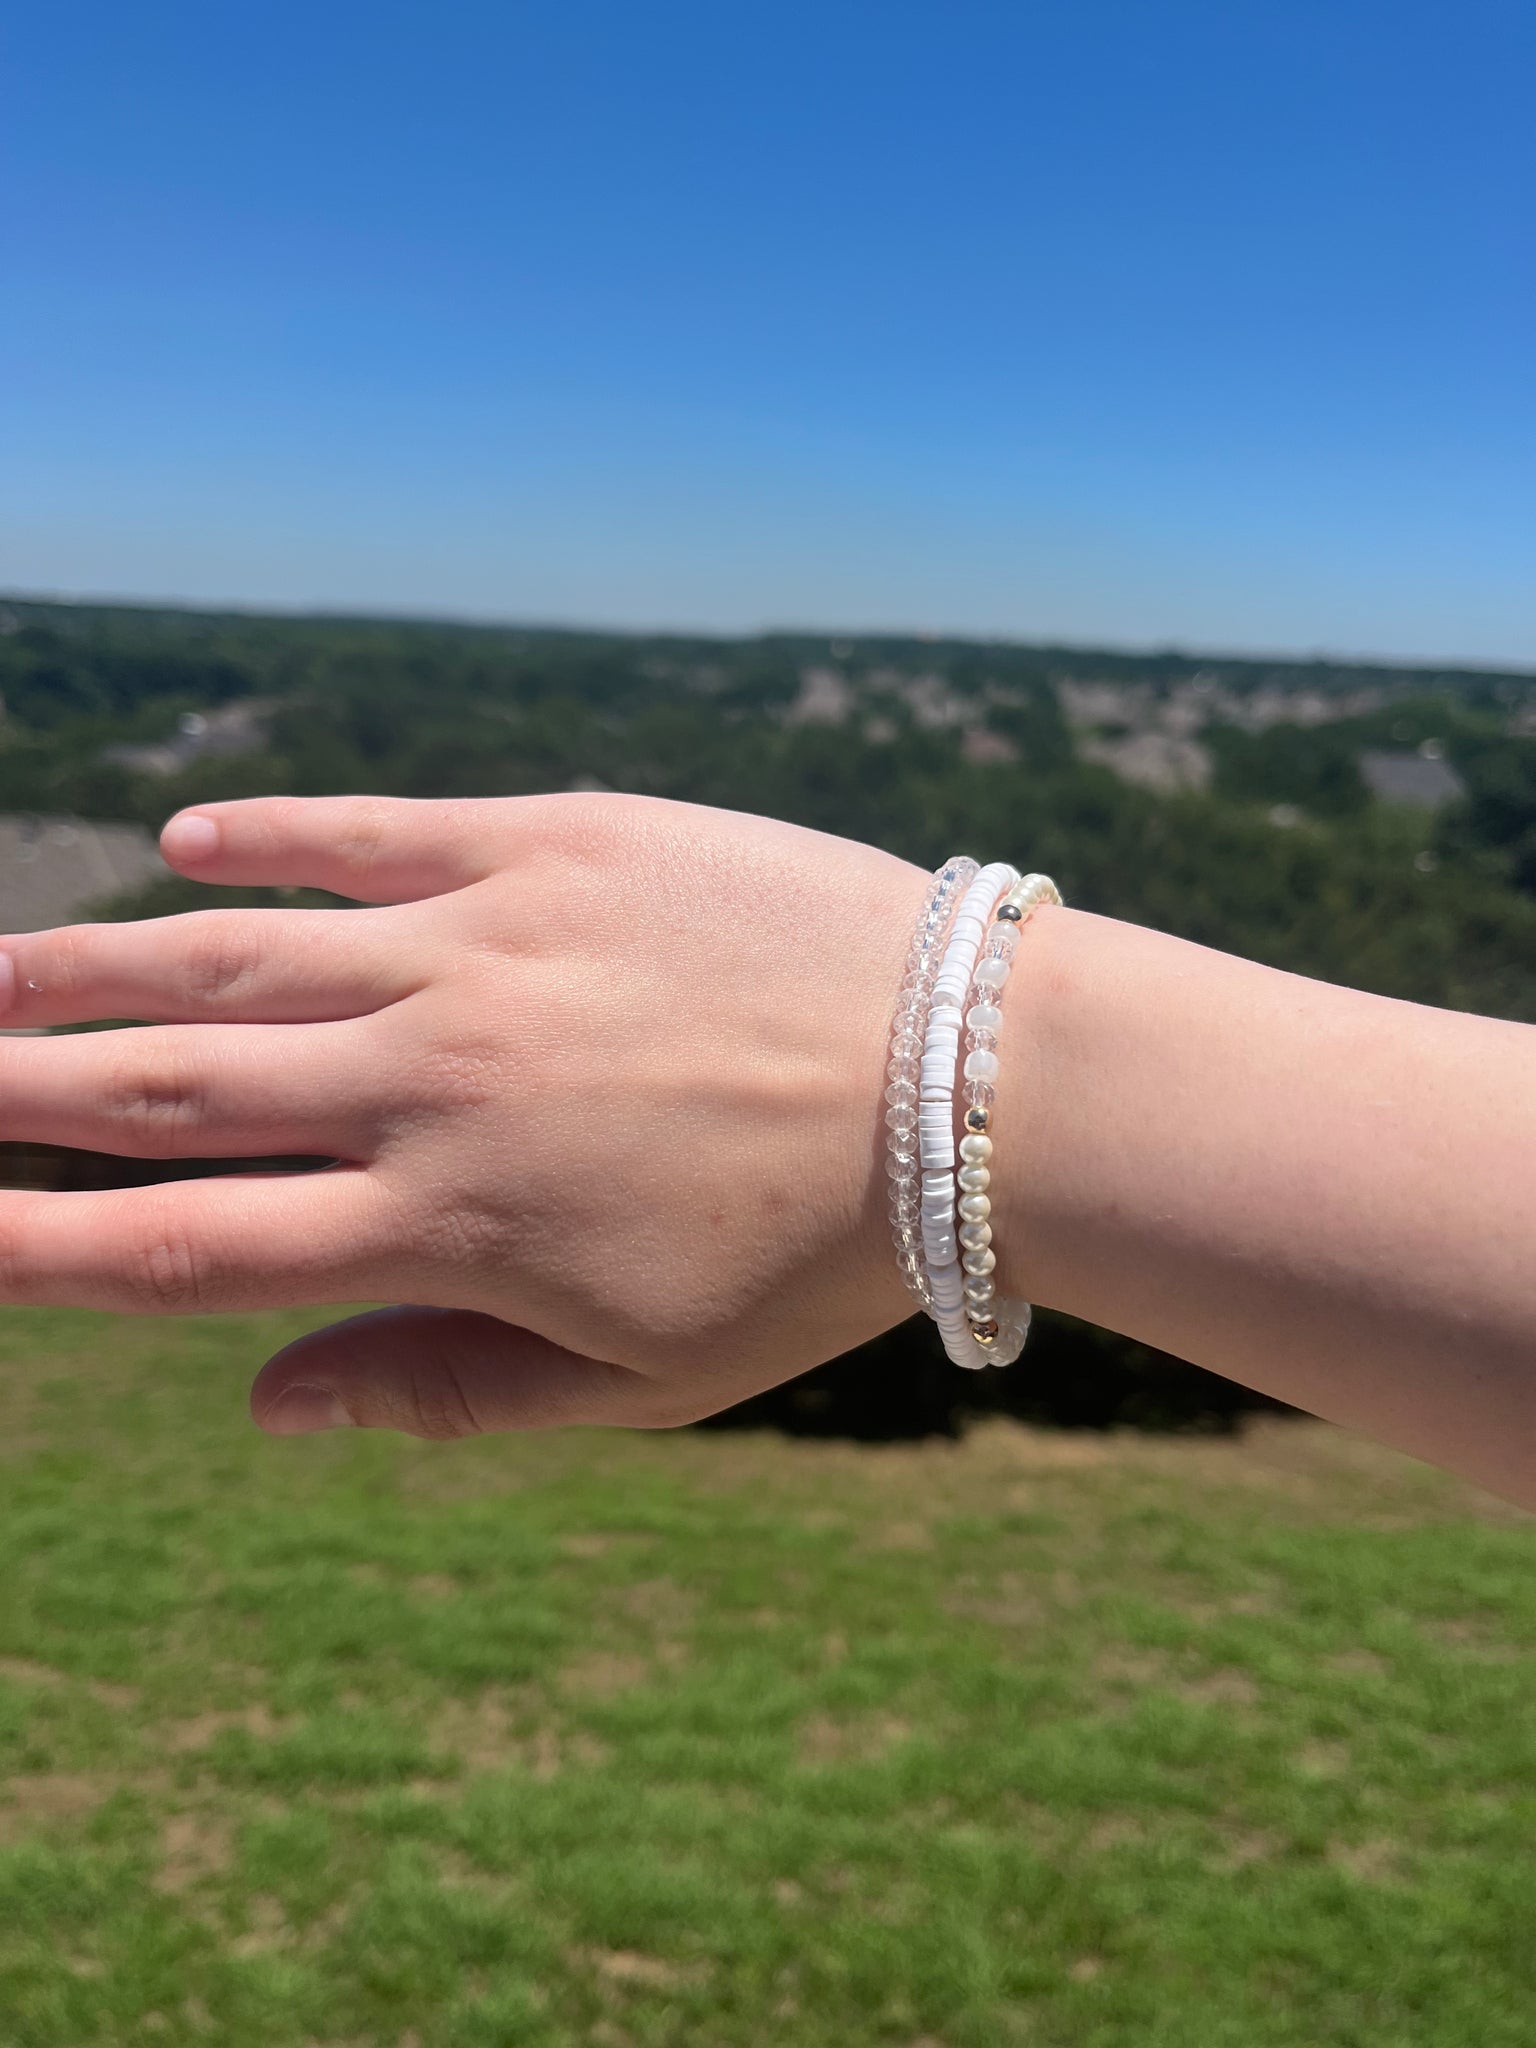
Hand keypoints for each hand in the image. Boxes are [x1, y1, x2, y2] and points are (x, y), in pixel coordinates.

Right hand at [0, 794, 925, 1435]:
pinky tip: (183, 843)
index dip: (30, 1246)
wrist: (978, 1080)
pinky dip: (272, 837)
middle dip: (16, 1087)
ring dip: (93, 962)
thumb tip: (267, 1406)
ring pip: (239, 956)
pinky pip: (376, 831)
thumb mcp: (642, 1378)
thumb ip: (443, 1392)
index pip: (180, 1247)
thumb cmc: (821, 1254)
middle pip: (169, 1088)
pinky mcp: (555, 841)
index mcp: (448, 1228)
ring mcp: (487, 944)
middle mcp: (433, 1081)